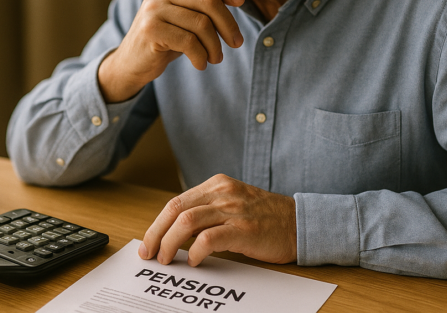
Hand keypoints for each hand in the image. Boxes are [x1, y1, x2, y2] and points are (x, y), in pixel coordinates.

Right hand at [98, 0, 244, 102]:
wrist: (133, 60)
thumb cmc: (168, 35)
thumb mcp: (185, 13)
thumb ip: (203, 1)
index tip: (240, 2)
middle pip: (208, 0)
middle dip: (228, 24)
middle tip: (236, 43)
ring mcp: (153, 8)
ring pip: (202, 24)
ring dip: (215, 46)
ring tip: (216, 58)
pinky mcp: (151, 30)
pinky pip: (189, 42)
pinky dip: (201, 56)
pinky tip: (201, 64)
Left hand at [138, 174, 296, 266]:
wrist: (298, 223)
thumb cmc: (264, 218)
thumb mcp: (232, 204)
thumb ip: (207, 211)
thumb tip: (174, 232)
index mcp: (216, 185)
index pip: (176, 202)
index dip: (157, 223)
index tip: (148, 242)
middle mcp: (222, 193)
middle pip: (176, 209)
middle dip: (157, 233)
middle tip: (150, 253)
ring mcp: (233, 210)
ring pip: (187, 222)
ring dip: (170, 243)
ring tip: (167, 259)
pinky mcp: (244, 229)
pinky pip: (209, 238)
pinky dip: (196, 251)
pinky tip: (195, 261)